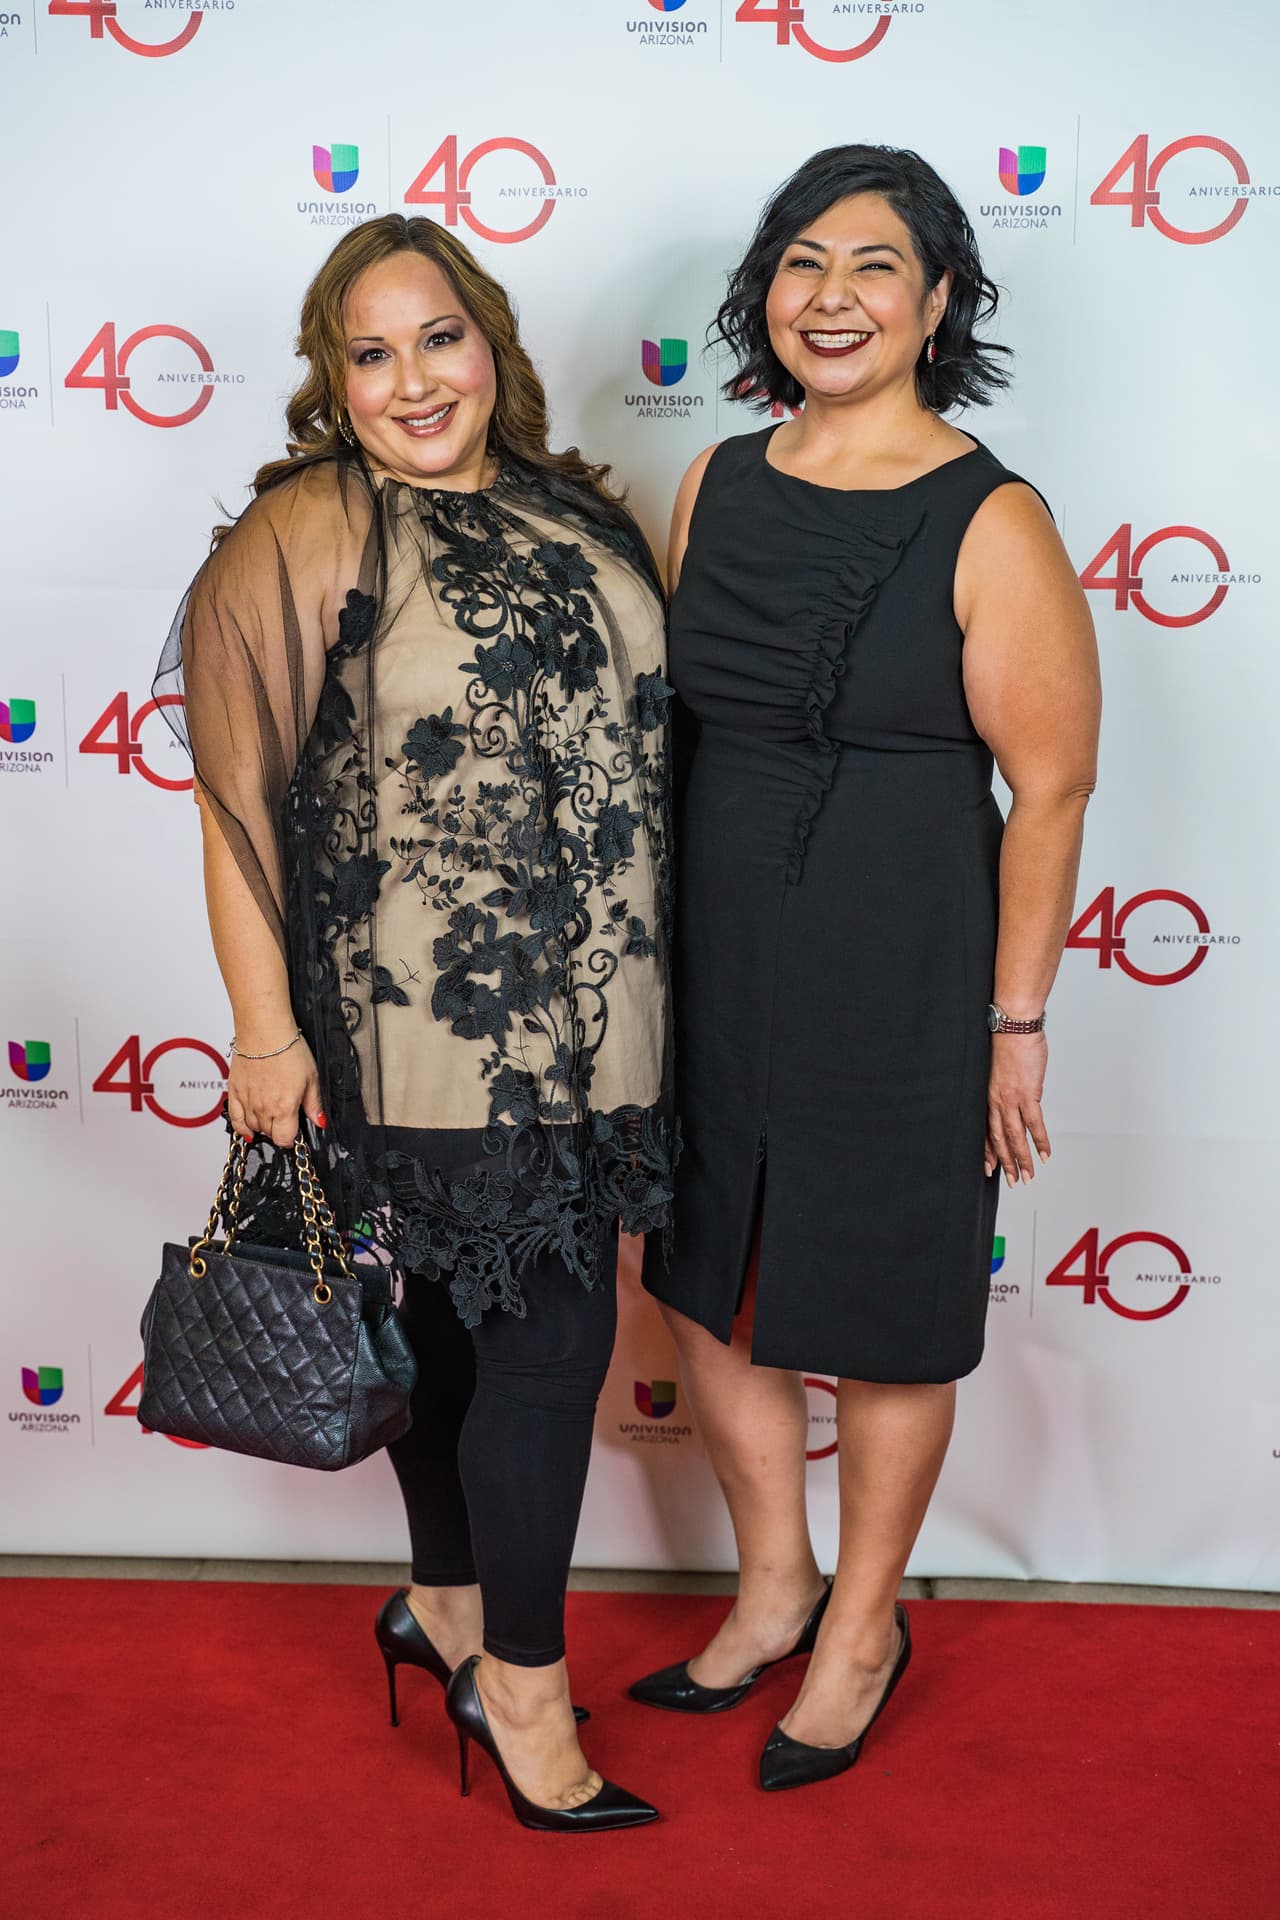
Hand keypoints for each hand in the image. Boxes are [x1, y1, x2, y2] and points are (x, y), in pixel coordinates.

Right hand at [226, 1037, 323, 1147]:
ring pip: (253, 1128)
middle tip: (285, 1118)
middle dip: (279, 1130)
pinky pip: (235, 1119)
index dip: (291, 1138)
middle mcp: (264, 1108)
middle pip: (269, 1134)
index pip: (285, 1139)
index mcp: (284, 1107)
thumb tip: (320, 1122)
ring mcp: (247, 1101)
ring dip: (263, 1127)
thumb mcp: (311, 1078)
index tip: (295, 1131)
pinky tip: (247, 1130)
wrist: (264, 1032)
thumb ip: (314, 1104)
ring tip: (271, 1117)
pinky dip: (241, 1128)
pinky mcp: (235, 1092)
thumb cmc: (288, 1049)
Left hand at [985, 1031, 1048, 1186]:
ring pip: (1015, 1136)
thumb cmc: (1009, 1042)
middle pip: (999, 1139)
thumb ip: (1006, 1087)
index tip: (989, 1168)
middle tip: (1012, 1182)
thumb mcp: (1001, 1070)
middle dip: (1005, 1163)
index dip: (988, 1151)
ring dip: (1022, 1159)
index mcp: (988, 1095)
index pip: (986, 1130)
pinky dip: (1039, 1141)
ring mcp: (1011, 1098)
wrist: (1013, 1025)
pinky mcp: (1028, 1093)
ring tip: (1028, 1177)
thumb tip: (1019, 1097)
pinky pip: (1034, 1123)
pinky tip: (1044, 1155)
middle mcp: (996, 1101)